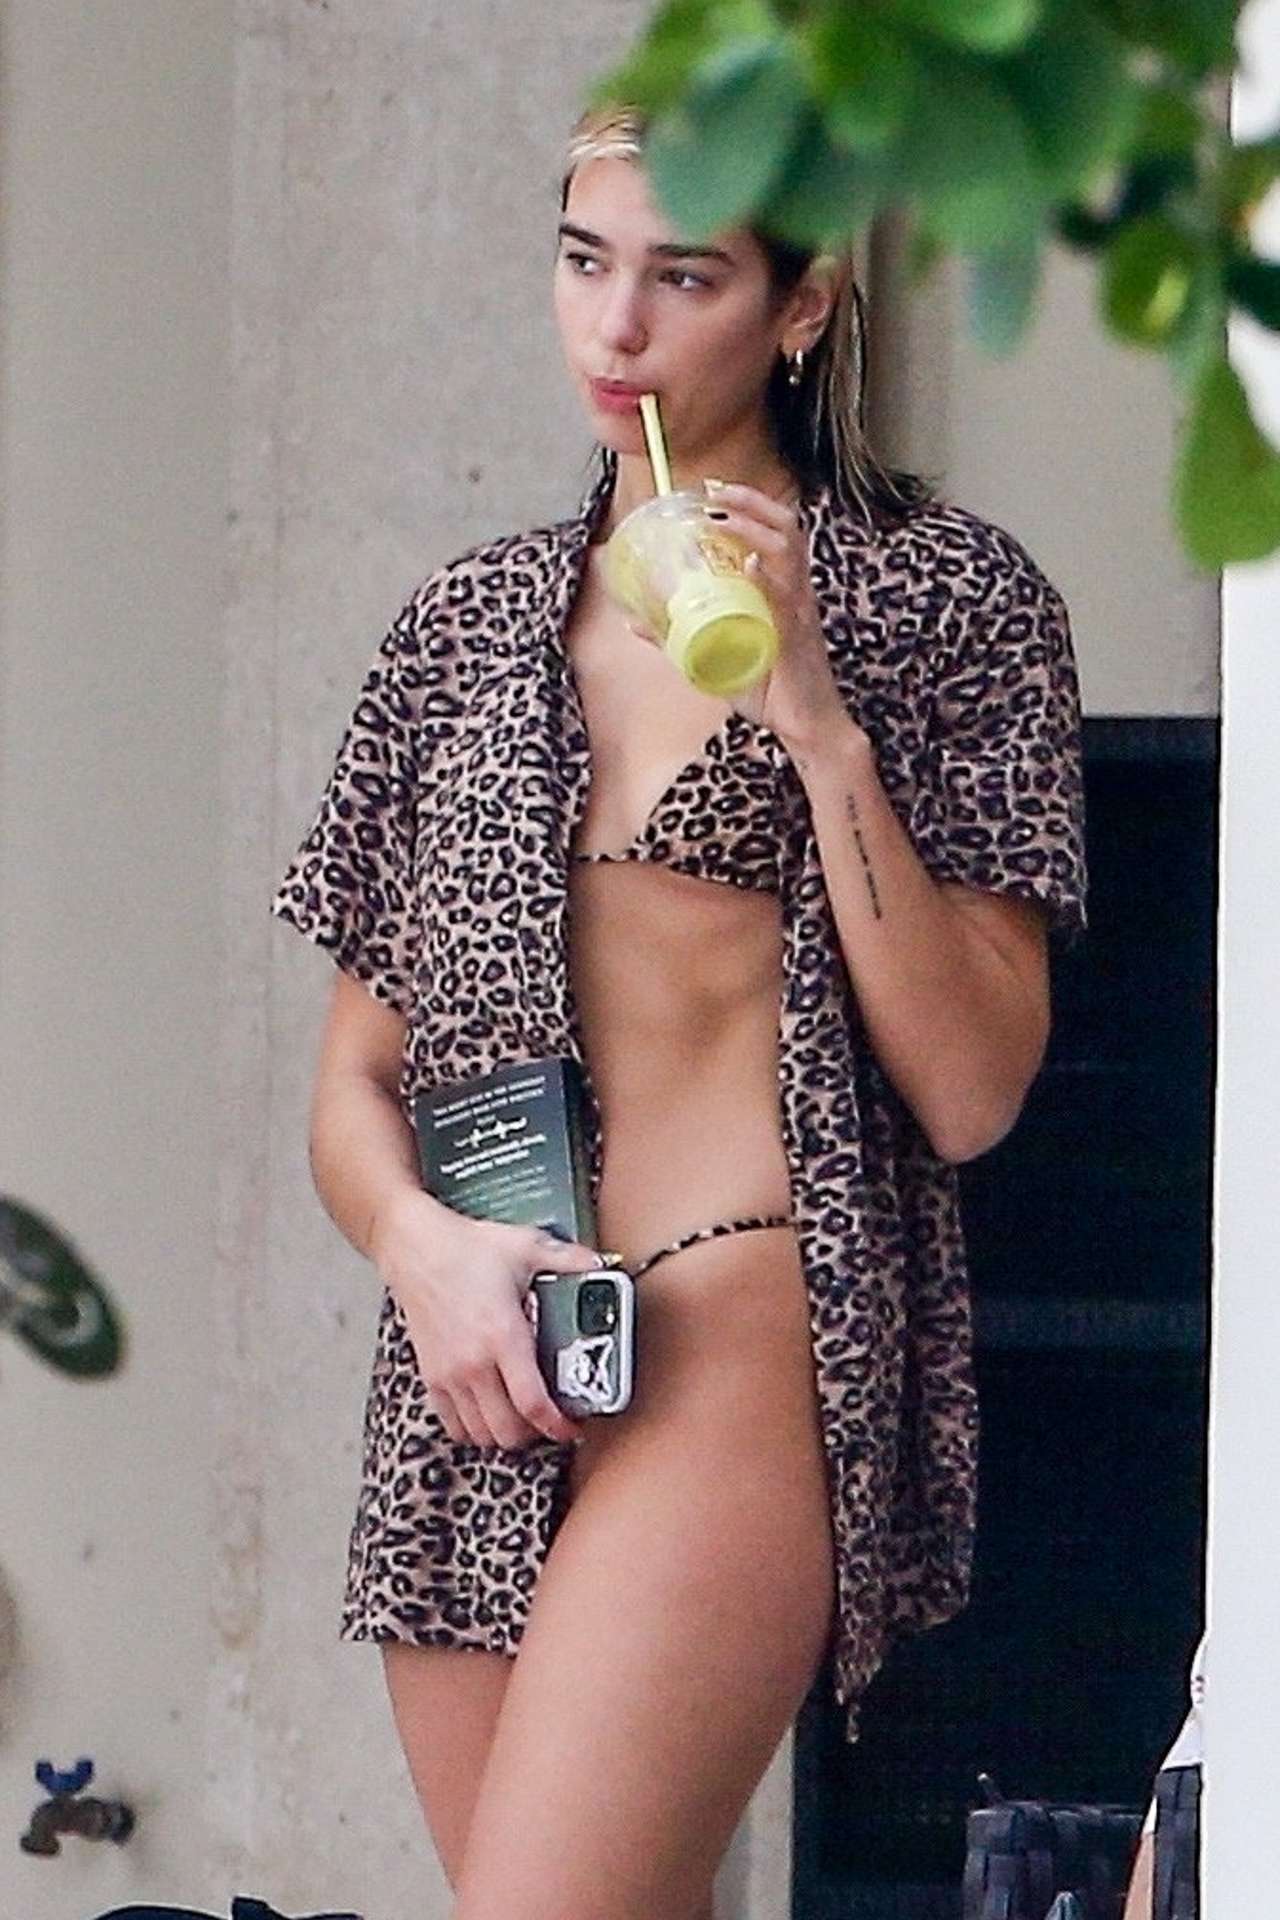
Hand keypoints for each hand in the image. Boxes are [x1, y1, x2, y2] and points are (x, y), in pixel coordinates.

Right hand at [370, 1192, 597, 1449]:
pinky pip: (454, 1426)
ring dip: (506, 1434)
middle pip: (508, 1431)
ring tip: (523, 1418)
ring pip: (481, 1435)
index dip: (558, 1426)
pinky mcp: (431, 1377)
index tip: (573, 1426)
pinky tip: (490, 1413)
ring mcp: (449, 1374)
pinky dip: (475, 1430)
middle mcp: (474, 1363)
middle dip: (537, 1434)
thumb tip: (601, 1263)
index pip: (533, 1404)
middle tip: (552, 1420)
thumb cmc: (465, 1248)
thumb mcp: (526, 1247)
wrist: (415, 1248)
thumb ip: (569, 1259)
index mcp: (503, 1336)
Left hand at [653, 480, 864, 758]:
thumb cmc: (769, 690)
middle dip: (750, 504)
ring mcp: (799, 611)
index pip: (775, 531)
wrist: (808, 727)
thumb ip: (679, 637)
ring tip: (722, 517)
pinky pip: (787, 599)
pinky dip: (770, 578)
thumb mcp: (718, 657)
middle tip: (713, 491)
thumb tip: (633, 622)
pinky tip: (753, 565)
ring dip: (754, 529)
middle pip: (785, 528)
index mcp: (782, 589)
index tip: (713, 489)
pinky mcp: (797, 636)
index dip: (749, 505)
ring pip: (788, 553)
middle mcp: (795, 592)